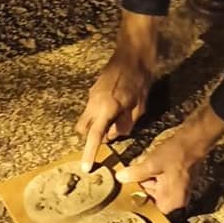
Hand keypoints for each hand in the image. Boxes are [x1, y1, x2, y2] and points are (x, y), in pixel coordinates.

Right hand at [75, 23, 156, 171]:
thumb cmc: (140, 80)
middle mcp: (94, 102)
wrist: (133, 54)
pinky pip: (92, 108)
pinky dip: (99, 115)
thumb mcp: (139, 106)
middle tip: (108, 137)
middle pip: (84, 129)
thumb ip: (126, 124)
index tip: (85, 168)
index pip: (95, 136)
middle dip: (91, 137)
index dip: (90, 153)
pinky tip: (116, 109)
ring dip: (96, 125)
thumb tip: (115, 135)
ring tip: (115, 121)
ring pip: (86, 118)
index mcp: (106, 108)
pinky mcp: (94, 89)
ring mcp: (92, 95)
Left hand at [116, 103, 223, 213]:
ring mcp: (178, 192)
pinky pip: (161, 182)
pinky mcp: (178, 183)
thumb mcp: (151, 163)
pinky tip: (153, 163)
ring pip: (155, 188)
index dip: (138, 197)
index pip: (148, 209)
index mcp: (171, 202)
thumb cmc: (175, 154)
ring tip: (147, 164)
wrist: (192, 140)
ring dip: (148, 177)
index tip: (129, 188)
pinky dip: (155, 174)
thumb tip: (120, 178)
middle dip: (143, 184)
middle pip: (151, 198)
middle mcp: (177, 201)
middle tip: (140, 171)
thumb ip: (135, 173)